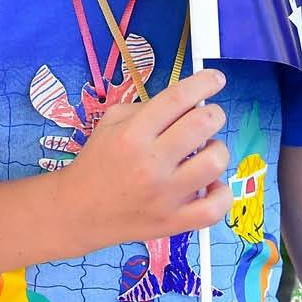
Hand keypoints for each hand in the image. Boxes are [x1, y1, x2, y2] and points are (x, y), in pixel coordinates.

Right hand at [61, 67, 231, 243]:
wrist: (79, 210)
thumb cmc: (97, 162)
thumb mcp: (109, 122)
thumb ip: (145, 108)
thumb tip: (185, 103)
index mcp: (132, 134)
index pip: (177, 98)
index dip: (204, 83)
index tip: (216, 79)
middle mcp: (150, 163)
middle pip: (202, 125)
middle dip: (214, 114)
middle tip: (209, 117)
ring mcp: (165, 195)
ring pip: (215, 162)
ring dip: (217, 150)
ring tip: (205, 152)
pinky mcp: (175, 222)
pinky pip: (216, 206)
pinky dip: (221, 192)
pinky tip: (209, 184)